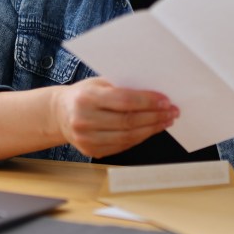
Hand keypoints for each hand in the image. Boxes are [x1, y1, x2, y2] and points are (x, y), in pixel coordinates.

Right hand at [53, 77, 178, 157]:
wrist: (60, 113)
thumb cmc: (85, 94)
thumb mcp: (99, 82)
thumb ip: (122, 86)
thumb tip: (155, 91)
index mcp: (86, 98)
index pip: (124, 100)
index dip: (148, 101)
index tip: (166, 100)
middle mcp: (84, 120)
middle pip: (128, 121)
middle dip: (154, 116)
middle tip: (172, 111)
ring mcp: (87, 138)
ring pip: (128, 136)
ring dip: (151, 129)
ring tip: (166, 121)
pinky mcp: (92, 151)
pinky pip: (122, 146)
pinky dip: (140, 138)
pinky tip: (151, 129)